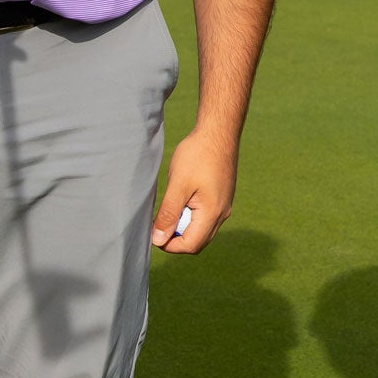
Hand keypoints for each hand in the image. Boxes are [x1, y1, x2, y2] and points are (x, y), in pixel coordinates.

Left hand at [151, 123, 236, 254]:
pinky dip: (190, 217)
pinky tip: (180, 201)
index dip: (170, 245)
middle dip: (176, 239)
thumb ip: (168, 214)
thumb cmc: (198, 155)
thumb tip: (158, 240)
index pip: (191, 245)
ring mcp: (223, 206)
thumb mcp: (178, 185)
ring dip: (183, 227)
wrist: (218, 132)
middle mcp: (222, 214)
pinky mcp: (221, 198)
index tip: (154, 233)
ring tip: (169, 210)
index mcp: (212, 213)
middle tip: (159, 224)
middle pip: (198, 242)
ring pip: (202, 231)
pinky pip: (205, 218)